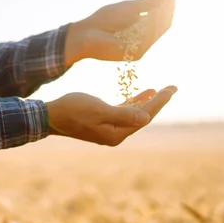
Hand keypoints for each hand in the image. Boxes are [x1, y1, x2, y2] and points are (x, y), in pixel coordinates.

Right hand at [45, 86, 176, 145]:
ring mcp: (109, 130)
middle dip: (158, 102)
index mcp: (116, 134)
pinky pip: (124, 112)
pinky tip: (142, 94)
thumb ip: (123, 114)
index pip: (144, 116)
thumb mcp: (99, 110)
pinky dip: (134, 103)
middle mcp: (115, 135)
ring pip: (134, 114)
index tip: (172, 88)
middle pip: (142, 116)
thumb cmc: (73, 109)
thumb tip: (146, 118)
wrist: (50, 116)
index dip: (159, 102)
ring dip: (147, 101)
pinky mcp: (102, 123)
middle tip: (173, 87)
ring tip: (161, 90)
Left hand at [64, 0, 176, 64]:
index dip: (166, 5)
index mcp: (141, 31)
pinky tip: (155, 11)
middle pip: (162, 26)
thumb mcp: (129, 8)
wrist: (86, 34)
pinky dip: (152, 24)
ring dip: (162, 15)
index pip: (158, 19)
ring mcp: (139, 49)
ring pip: (157, 31)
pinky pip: (148, 37)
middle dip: (167, 9)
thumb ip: (146, 4)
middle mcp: (142, 41)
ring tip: (164, 1)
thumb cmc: (103, 21)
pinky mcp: (135, 53)